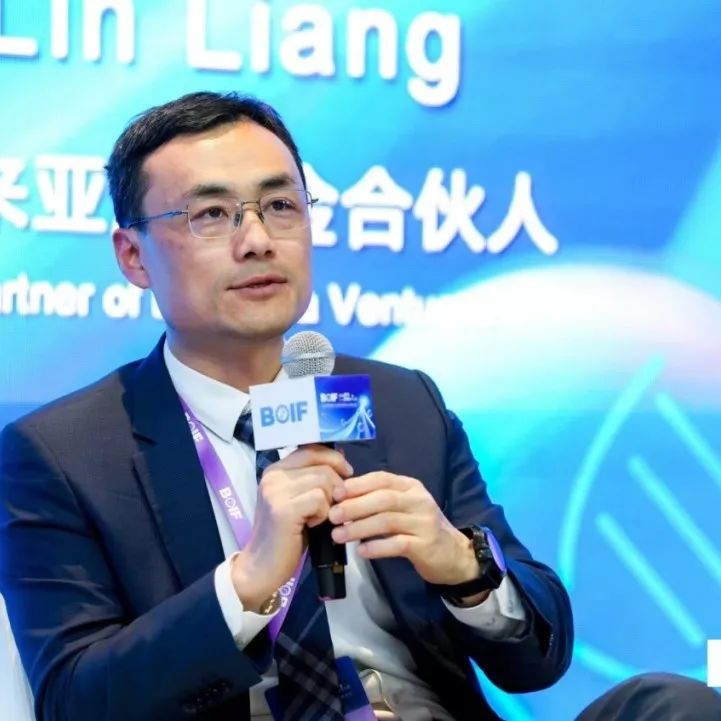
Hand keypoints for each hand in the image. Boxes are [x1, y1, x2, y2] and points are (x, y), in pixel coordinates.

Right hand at [231, 445, 352, 611]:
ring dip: (329, 502)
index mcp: (276, 470)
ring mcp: (276, 492)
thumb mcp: (300, 499)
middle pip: (322, 466)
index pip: (311, 449)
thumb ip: (314, 478)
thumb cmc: (286, 534)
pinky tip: (311, 525)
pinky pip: (319, 500)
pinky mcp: (283, 510)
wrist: (262, 566)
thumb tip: (340, 455)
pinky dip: (323, 514)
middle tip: (331, 506)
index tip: (346, 473)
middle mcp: (273, 476)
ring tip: (316, 518)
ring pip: (324, 482)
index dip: (333, 458)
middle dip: (336, 486)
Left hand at [328, 472, 479, 586]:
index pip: (381, 479)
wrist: (454, 554)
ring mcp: (424, 522)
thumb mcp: (404, 507)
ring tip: (338, 536)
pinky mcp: (426, 545)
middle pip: (383, 499)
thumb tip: (342, 497)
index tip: (335, 493)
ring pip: (387, 521)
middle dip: (354, 506)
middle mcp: (419, 501)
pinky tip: (361, 551)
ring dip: (359, 528)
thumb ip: (379, 500)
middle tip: (332, 515)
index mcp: (411, 487)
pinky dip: (376, 547)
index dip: (357, 485)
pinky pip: (397, 544)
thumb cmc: (420, 528)